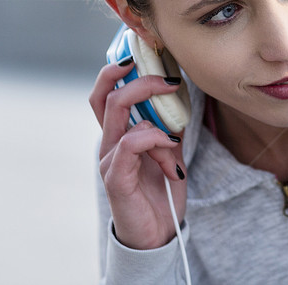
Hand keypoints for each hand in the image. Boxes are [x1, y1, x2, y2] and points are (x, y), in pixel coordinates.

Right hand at [89, 60, 186, 249]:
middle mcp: (109, 142)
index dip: (119, 68)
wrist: (158, 233)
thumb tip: (181, 95)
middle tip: (168, 79)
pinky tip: (171, 151)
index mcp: (119, 133)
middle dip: (138, 79)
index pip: (106, 92)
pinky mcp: (114, 177)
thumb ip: (171, 124)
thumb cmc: (162, 190)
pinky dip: (154, 139)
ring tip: (175, 135)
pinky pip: (130, 144)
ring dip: (155, 115)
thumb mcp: (172, 149)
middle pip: (106, 95)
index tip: (147, 54)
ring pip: (118, 113)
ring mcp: (108, 159)